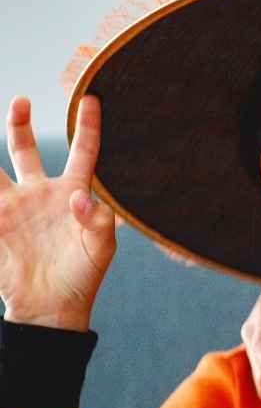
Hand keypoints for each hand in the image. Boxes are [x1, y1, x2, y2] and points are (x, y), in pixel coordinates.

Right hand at [0, 96, 115, 330]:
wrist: (51, 307)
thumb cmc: (83, 276)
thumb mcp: (101, 249)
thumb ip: (98, 221)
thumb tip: (80, 198)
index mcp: (73, 193)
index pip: (83, 152)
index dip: (88, 127)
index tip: (91, 99)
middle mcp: (39, 193)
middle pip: (25, 149)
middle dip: (19, 124)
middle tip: (20, 100)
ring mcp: (12, 207)